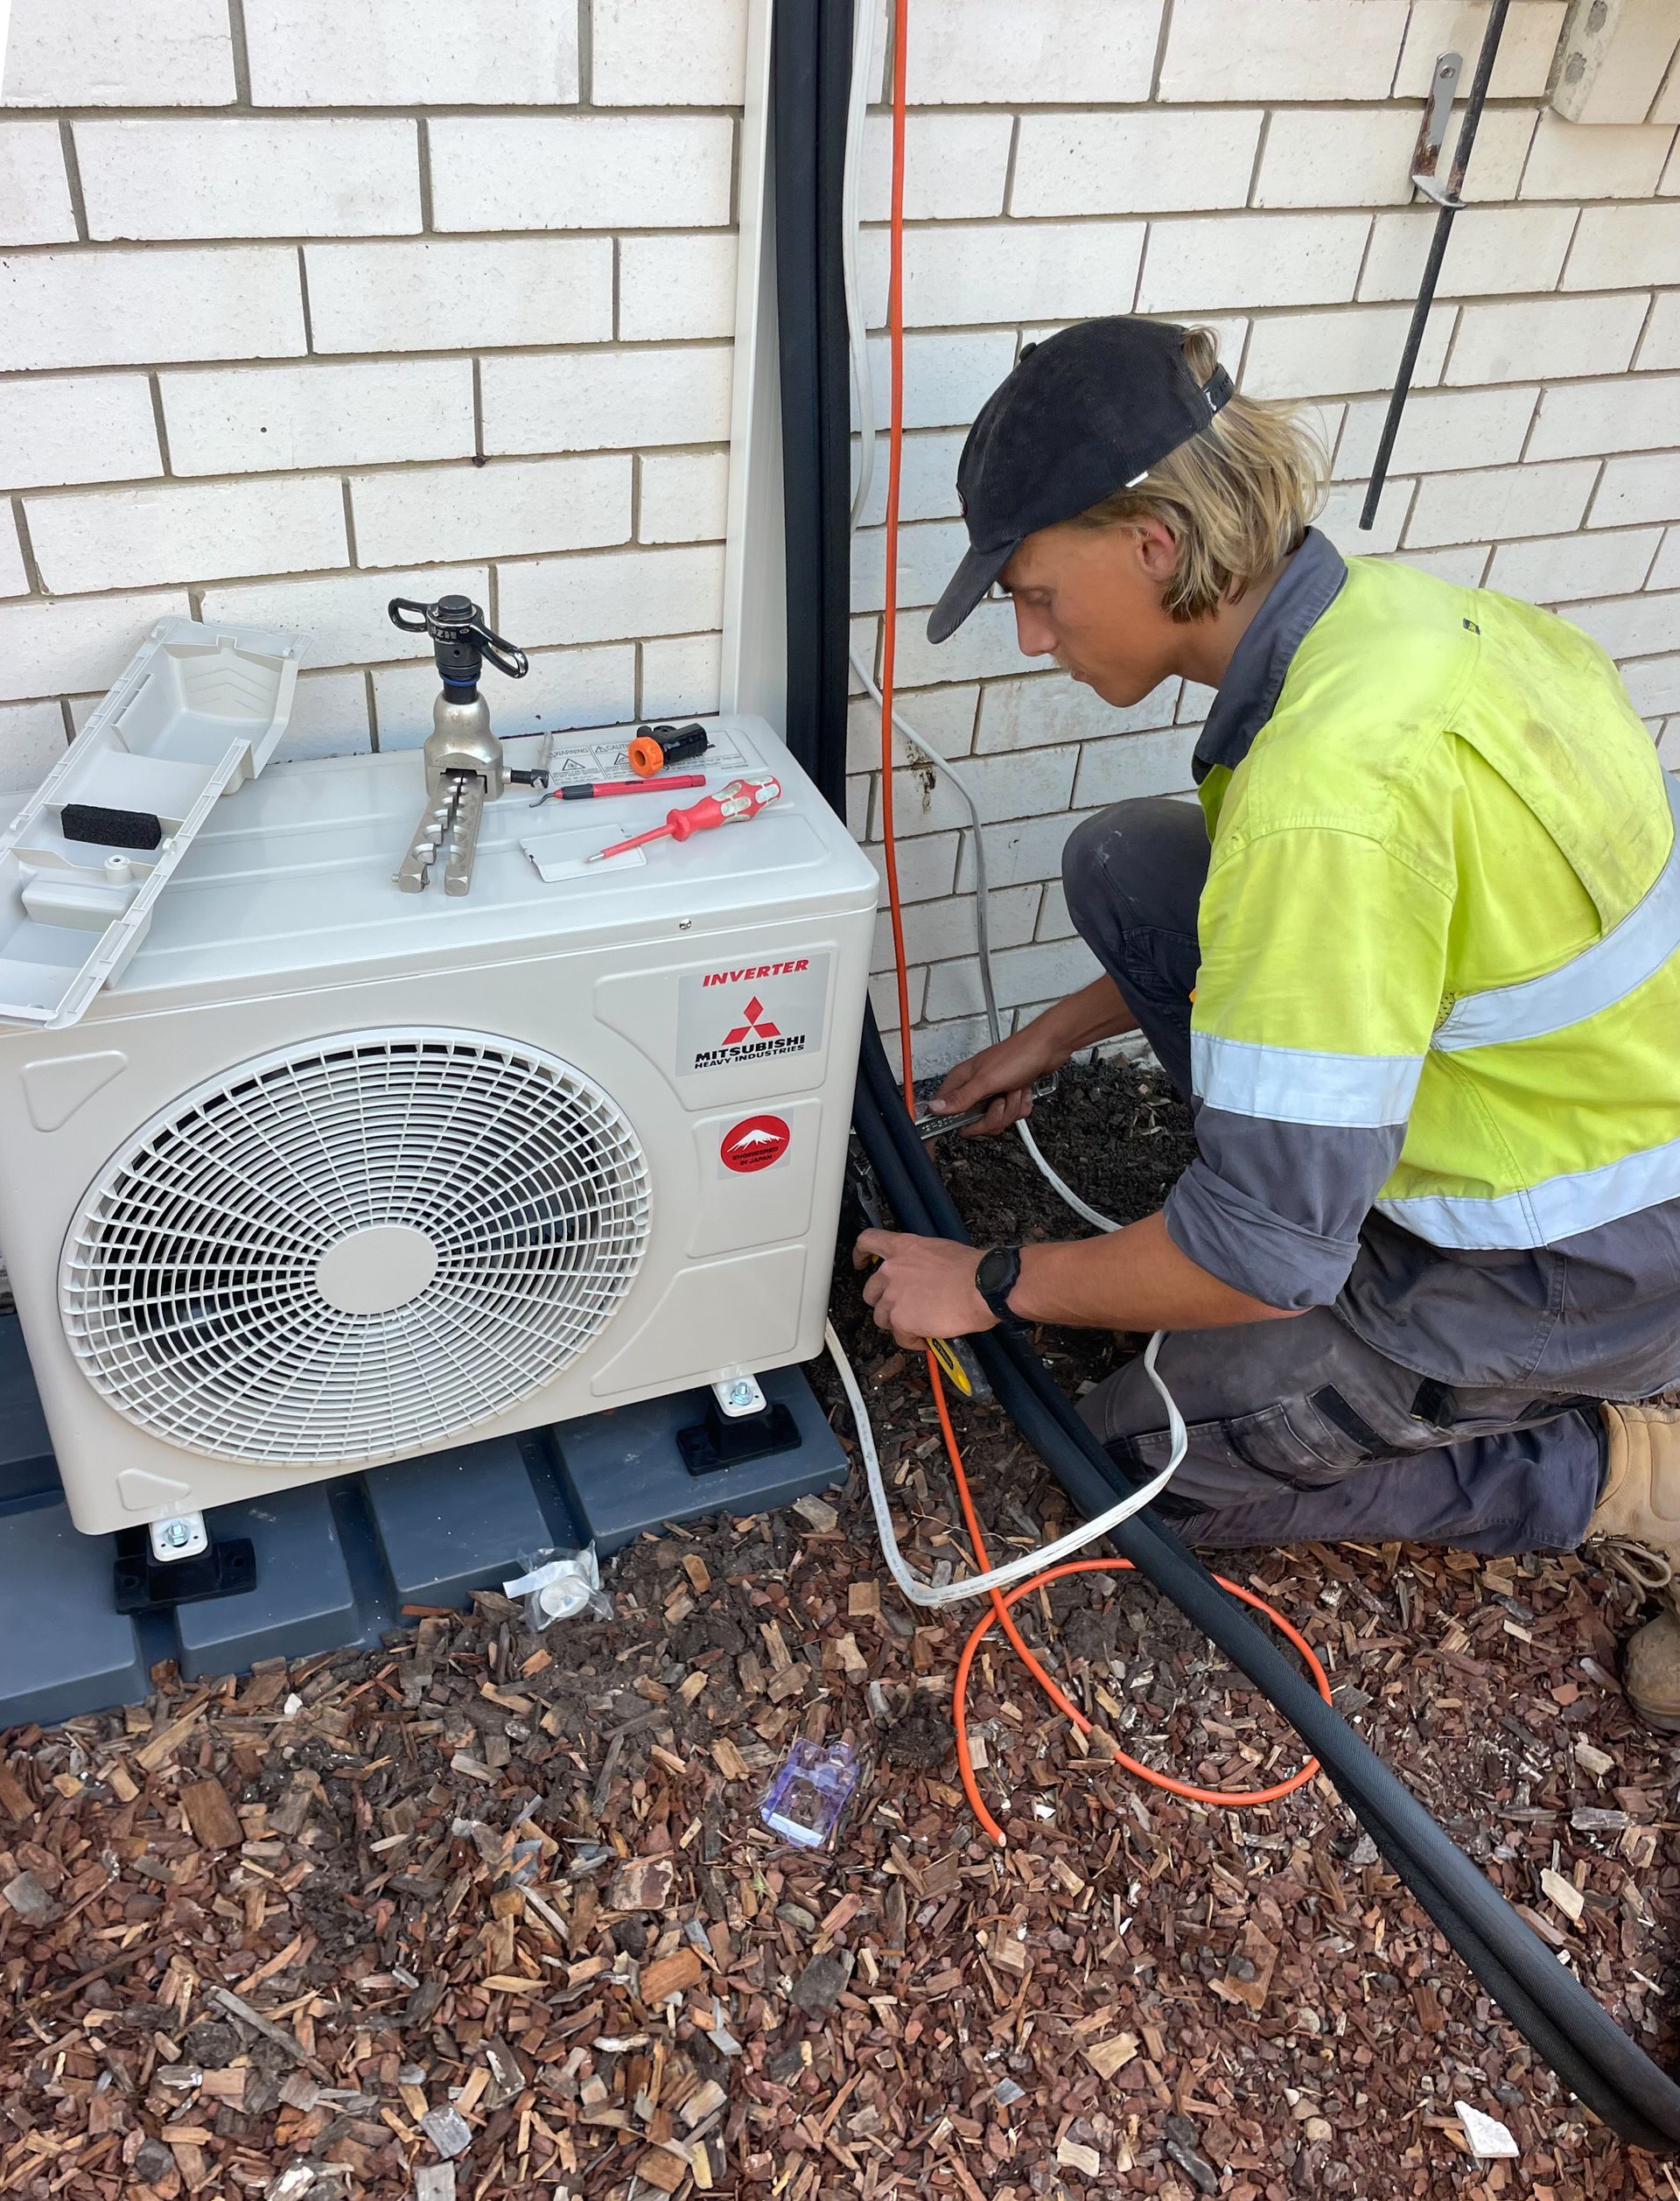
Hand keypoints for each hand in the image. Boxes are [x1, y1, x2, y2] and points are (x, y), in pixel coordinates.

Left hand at [853, 1229, 993, 1348]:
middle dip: (883, 1302)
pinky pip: (900, 1337)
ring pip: (881, 1317)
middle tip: (901, 1308)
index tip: (860, 1263)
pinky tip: (928, 1338)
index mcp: (904, 1247)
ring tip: (920, 1325)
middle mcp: (892, 1270)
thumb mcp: (941, 1252)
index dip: (860, 1254)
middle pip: (870, 1291)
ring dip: (898, 1323)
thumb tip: (923, 1277)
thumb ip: (922, 1262)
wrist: (981, 1286)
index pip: (869, 1241)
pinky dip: (913, 1341)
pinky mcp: (900, 1319)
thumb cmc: (972, 1269)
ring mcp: (893, 1296)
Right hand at [927, 1024, 1064, 1137]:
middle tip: (1000, 1102)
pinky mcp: (1008, 1095)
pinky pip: (1012, 1115)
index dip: (948, 1125)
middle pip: (974, 1122)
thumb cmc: (1018, 1055)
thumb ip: (961, 1098)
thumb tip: (935, 1108)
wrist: (1048, 1048)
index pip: (944, 1111)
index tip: (952, 1135)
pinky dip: (1021, 1105)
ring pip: (996, 1120)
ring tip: (1013, 1090)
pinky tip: (1022, 1090)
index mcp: (962, 1081)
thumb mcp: (986, 1080)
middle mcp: (974, 1087)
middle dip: (994, 1116)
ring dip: (1010, 1108)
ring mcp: (992, 1092)